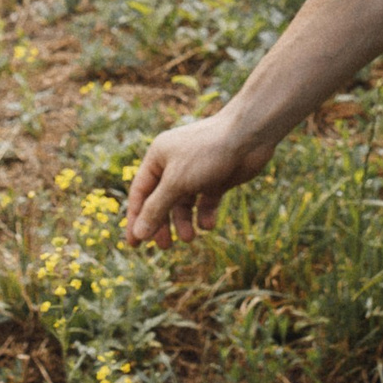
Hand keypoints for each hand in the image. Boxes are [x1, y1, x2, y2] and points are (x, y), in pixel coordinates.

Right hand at [122, 112, 274, 246]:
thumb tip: (138, 234)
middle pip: (161, 201)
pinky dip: (205, 215)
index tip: (133, 245)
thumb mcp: (176, 183)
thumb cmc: (207, 153)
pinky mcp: (216, 179)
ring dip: (184, 222)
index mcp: (158, 158)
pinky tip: (208, 224)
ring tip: (190, 238)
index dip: (136, 219)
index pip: (140, 193)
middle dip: (162, 224)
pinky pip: (205, 202)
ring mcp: (196, 172)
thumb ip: (156, 209)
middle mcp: (174, 165)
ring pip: (184, 204)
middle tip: (165, 247)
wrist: (249, 136)